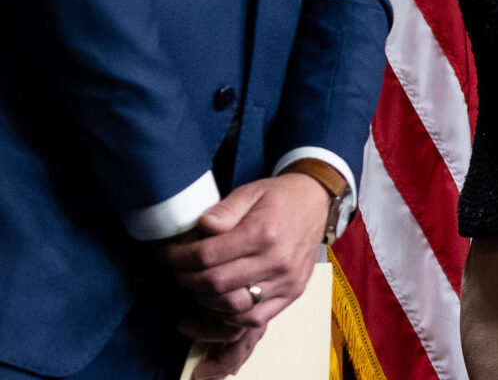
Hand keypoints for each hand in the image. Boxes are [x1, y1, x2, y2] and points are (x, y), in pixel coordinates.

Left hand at [161, 173, 329, 377]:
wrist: (317, 202)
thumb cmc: (279, 197)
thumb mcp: (249, 192)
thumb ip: (223, 210)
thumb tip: (200, 227)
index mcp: (263, 233)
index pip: (207, 256)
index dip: (179, 258)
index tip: (167, 255)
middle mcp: (277, 260)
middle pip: (215, 284)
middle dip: (186, 279)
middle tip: (177, 270)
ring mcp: (286, 280)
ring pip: (232, 306)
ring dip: (205, 299)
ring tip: (196, 285)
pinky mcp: (292, 293)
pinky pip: (255, 318)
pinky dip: (231, 315)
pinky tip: (220, 301)